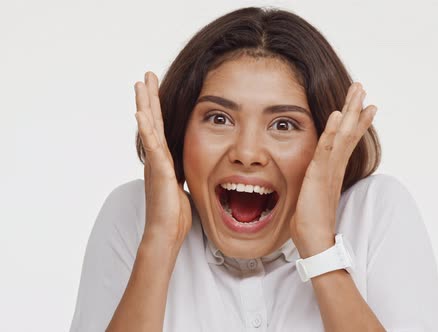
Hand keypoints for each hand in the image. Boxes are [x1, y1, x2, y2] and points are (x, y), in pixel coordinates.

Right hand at [134, 71, 191, 249]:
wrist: (166, 232)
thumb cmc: (174, 214)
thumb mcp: (182, 185)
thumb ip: (181, 172)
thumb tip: (189, 166)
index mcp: (164, 160)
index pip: (160, 127)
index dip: (158, 108)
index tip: (155, 88)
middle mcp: (156, 158)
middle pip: (152, 121)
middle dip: (149, 97)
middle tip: (145, 75)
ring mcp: (155, 163)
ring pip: (149, 128)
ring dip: (144, 105)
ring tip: (140, 84)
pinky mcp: (158, 171)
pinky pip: (152, 146)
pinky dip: (146, 129)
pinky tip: (140, 113)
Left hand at [290, 83, 376, 257]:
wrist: (315, 241)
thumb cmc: (311, 223)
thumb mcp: (312, 194)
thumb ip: (315, 181)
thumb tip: (313, 178)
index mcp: (334, 170)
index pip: (347, 140)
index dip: (356, 122)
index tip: (366, 105)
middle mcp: (336, 166)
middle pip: (349, 131)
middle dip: (355, 108)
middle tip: (361, 87)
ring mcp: (330, 169)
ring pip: (343, 134)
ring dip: (350, 111)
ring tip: (358, 91)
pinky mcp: (320, 174)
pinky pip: (328, 148)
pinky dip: (333, 130)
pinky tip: (337, 115)